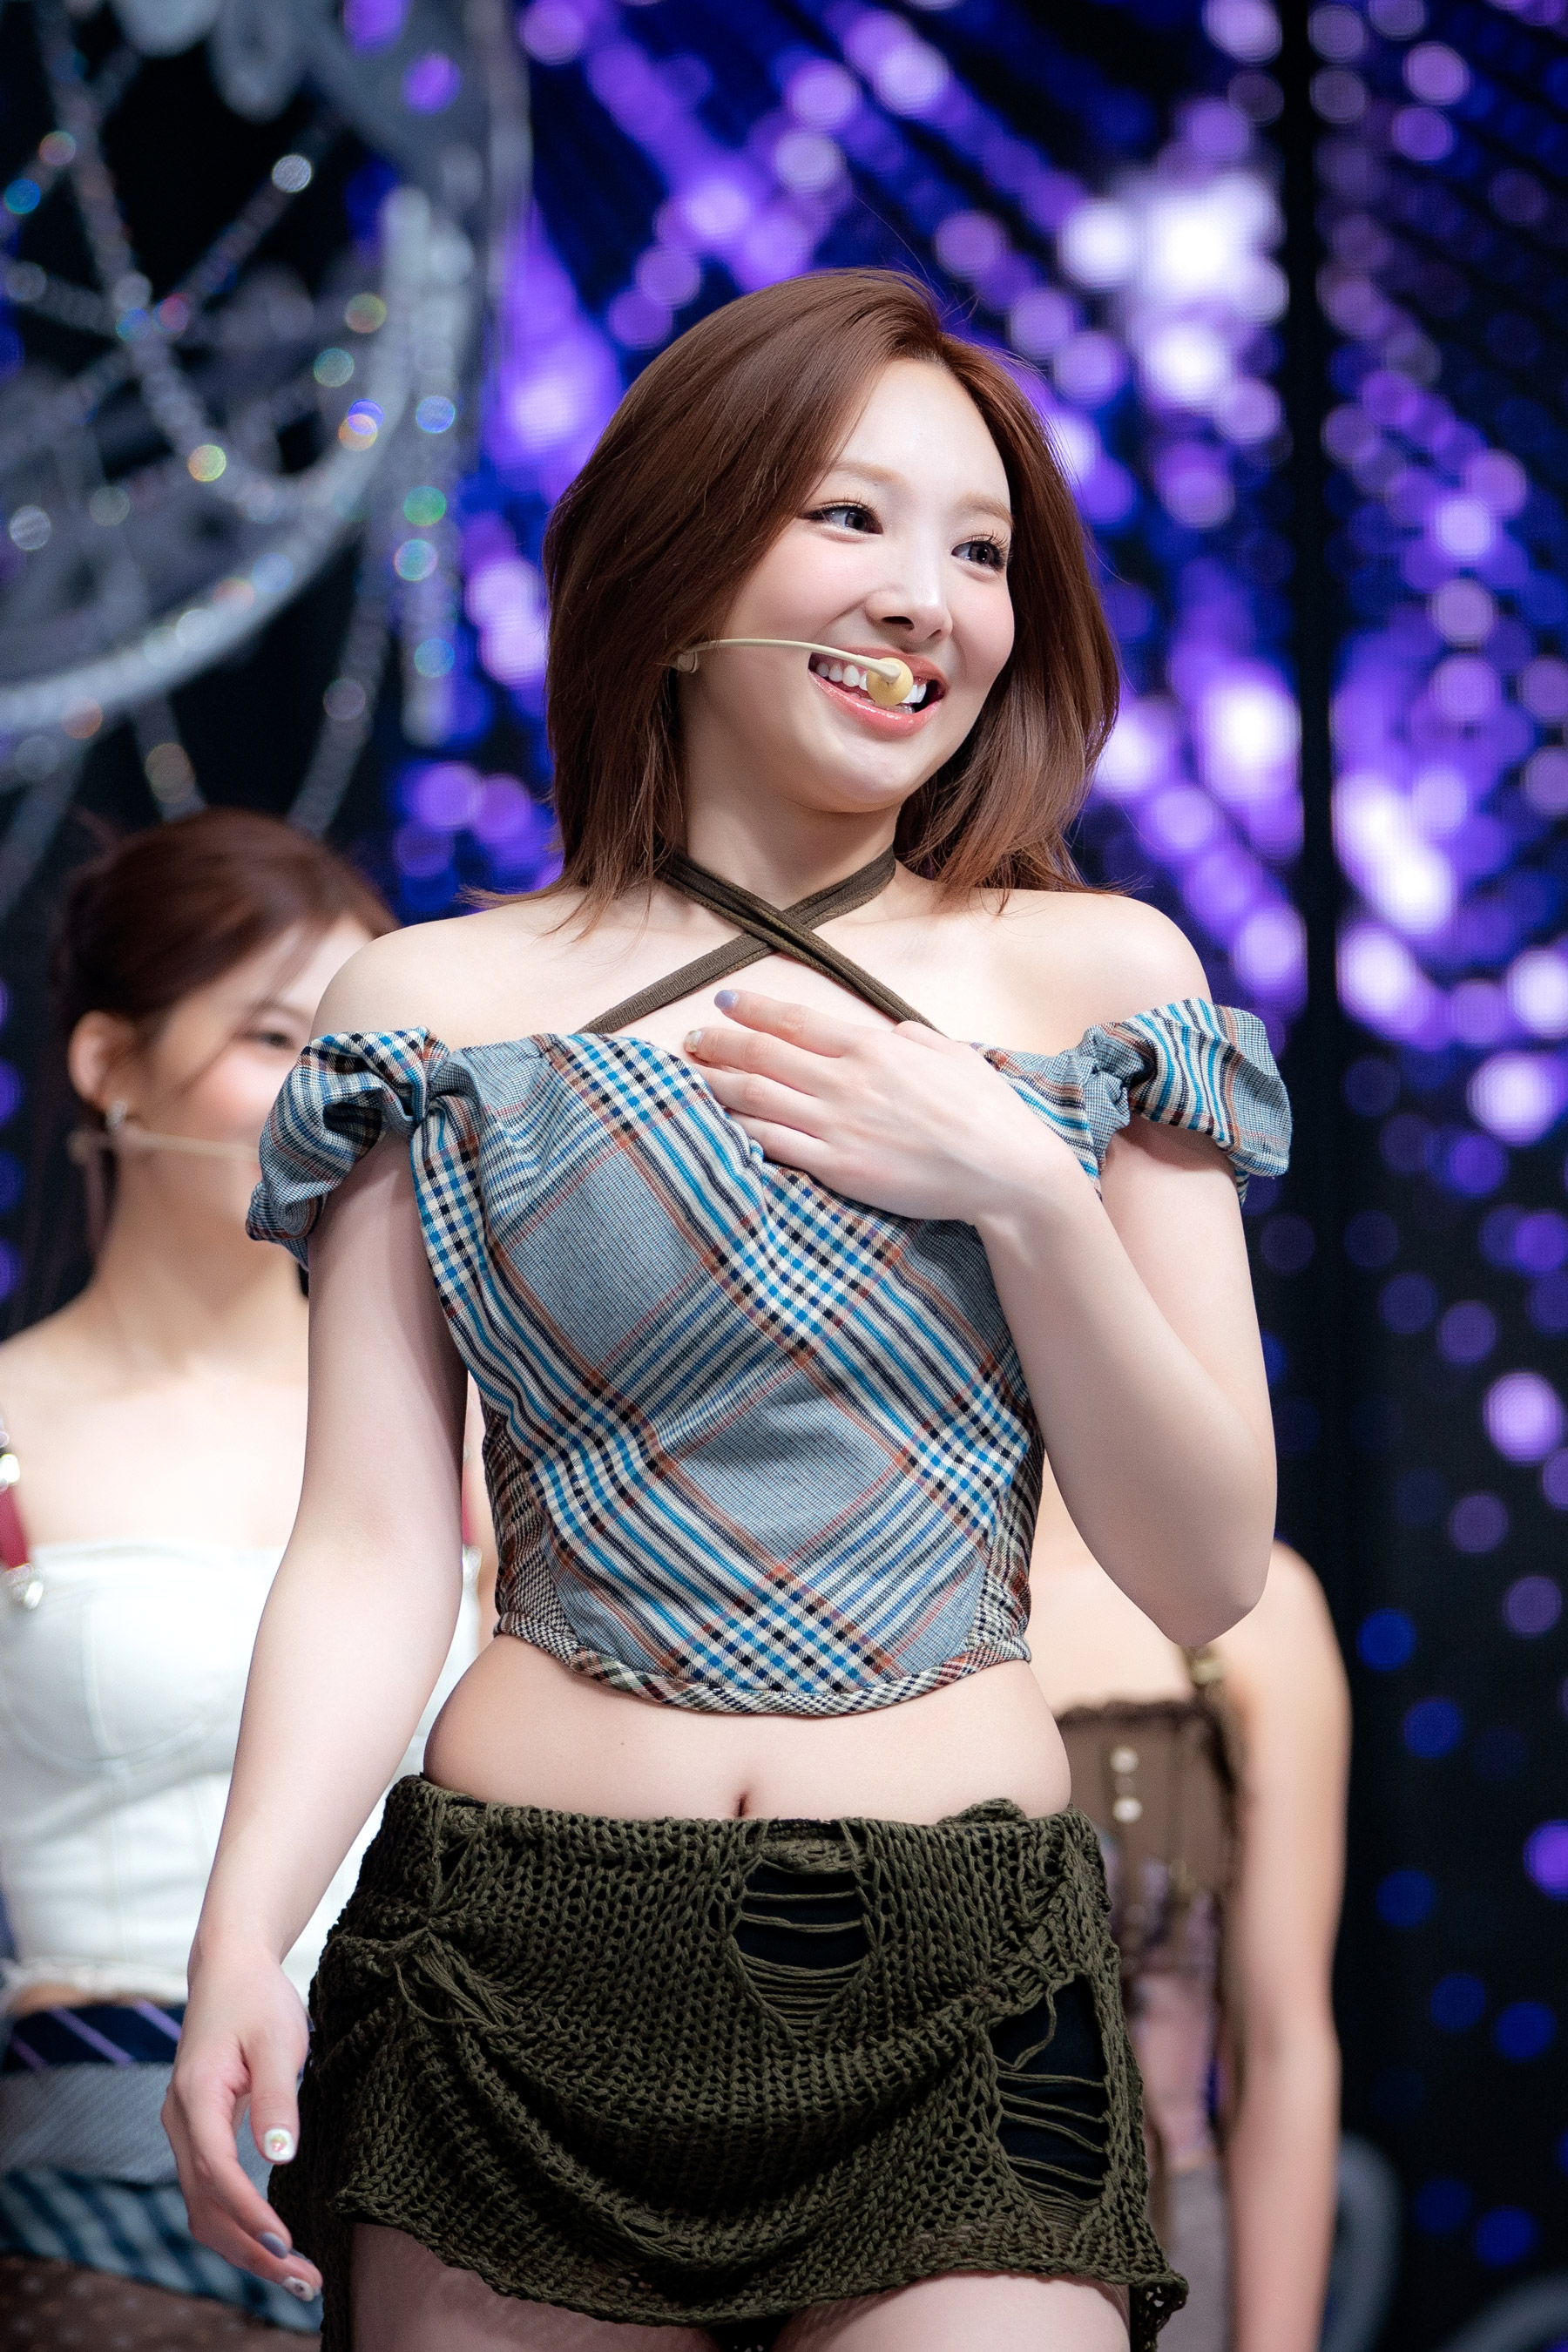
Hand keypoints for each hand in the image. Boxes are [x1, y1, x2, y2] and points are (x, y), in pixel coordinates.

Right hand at [162, 1944, 321, 2303]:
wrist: (229, 1969)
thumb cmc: (257, 1998)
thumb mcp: (278, 2039)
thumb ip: (277, 2098)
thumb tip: (281, 2157)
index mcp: (196, 2097)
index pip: (217, 2172)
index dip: (249, 2213)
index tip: (285, 2243)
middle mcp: (180, 2122)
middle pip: (206, 2206)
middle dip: (250, 2251)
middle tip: (303, 2282)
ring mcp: (184, 2131)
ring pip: (203, 2208)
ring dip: (243, 2247)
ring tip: (294, 2276)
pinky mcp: (197, 2134)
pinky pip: (209, 2193)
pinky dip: (235, 2225)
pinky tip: (271, 2243)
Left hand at [683, 990, 1086, 1223]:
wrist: (1004, 1170)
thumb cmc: (987, 1112)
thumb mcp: (953, 1056)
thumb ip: (914, 1039)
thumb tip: (890, 1031)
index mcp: (872, 1047)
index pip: (795, 1021)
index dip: (752, 1009)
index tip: (724, 1002)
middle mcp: (846, 1080)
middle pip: (762, 1055)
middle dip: (719, 1044)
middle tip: (690, 1040)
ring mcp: (837, 1125)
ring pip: (756, 1098)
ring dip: (716, 1084)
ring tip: (689, 1077)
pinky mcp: (837, 1167)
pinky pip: (774, 1145)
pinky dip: (739, 1131)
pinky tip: (716, 1125)